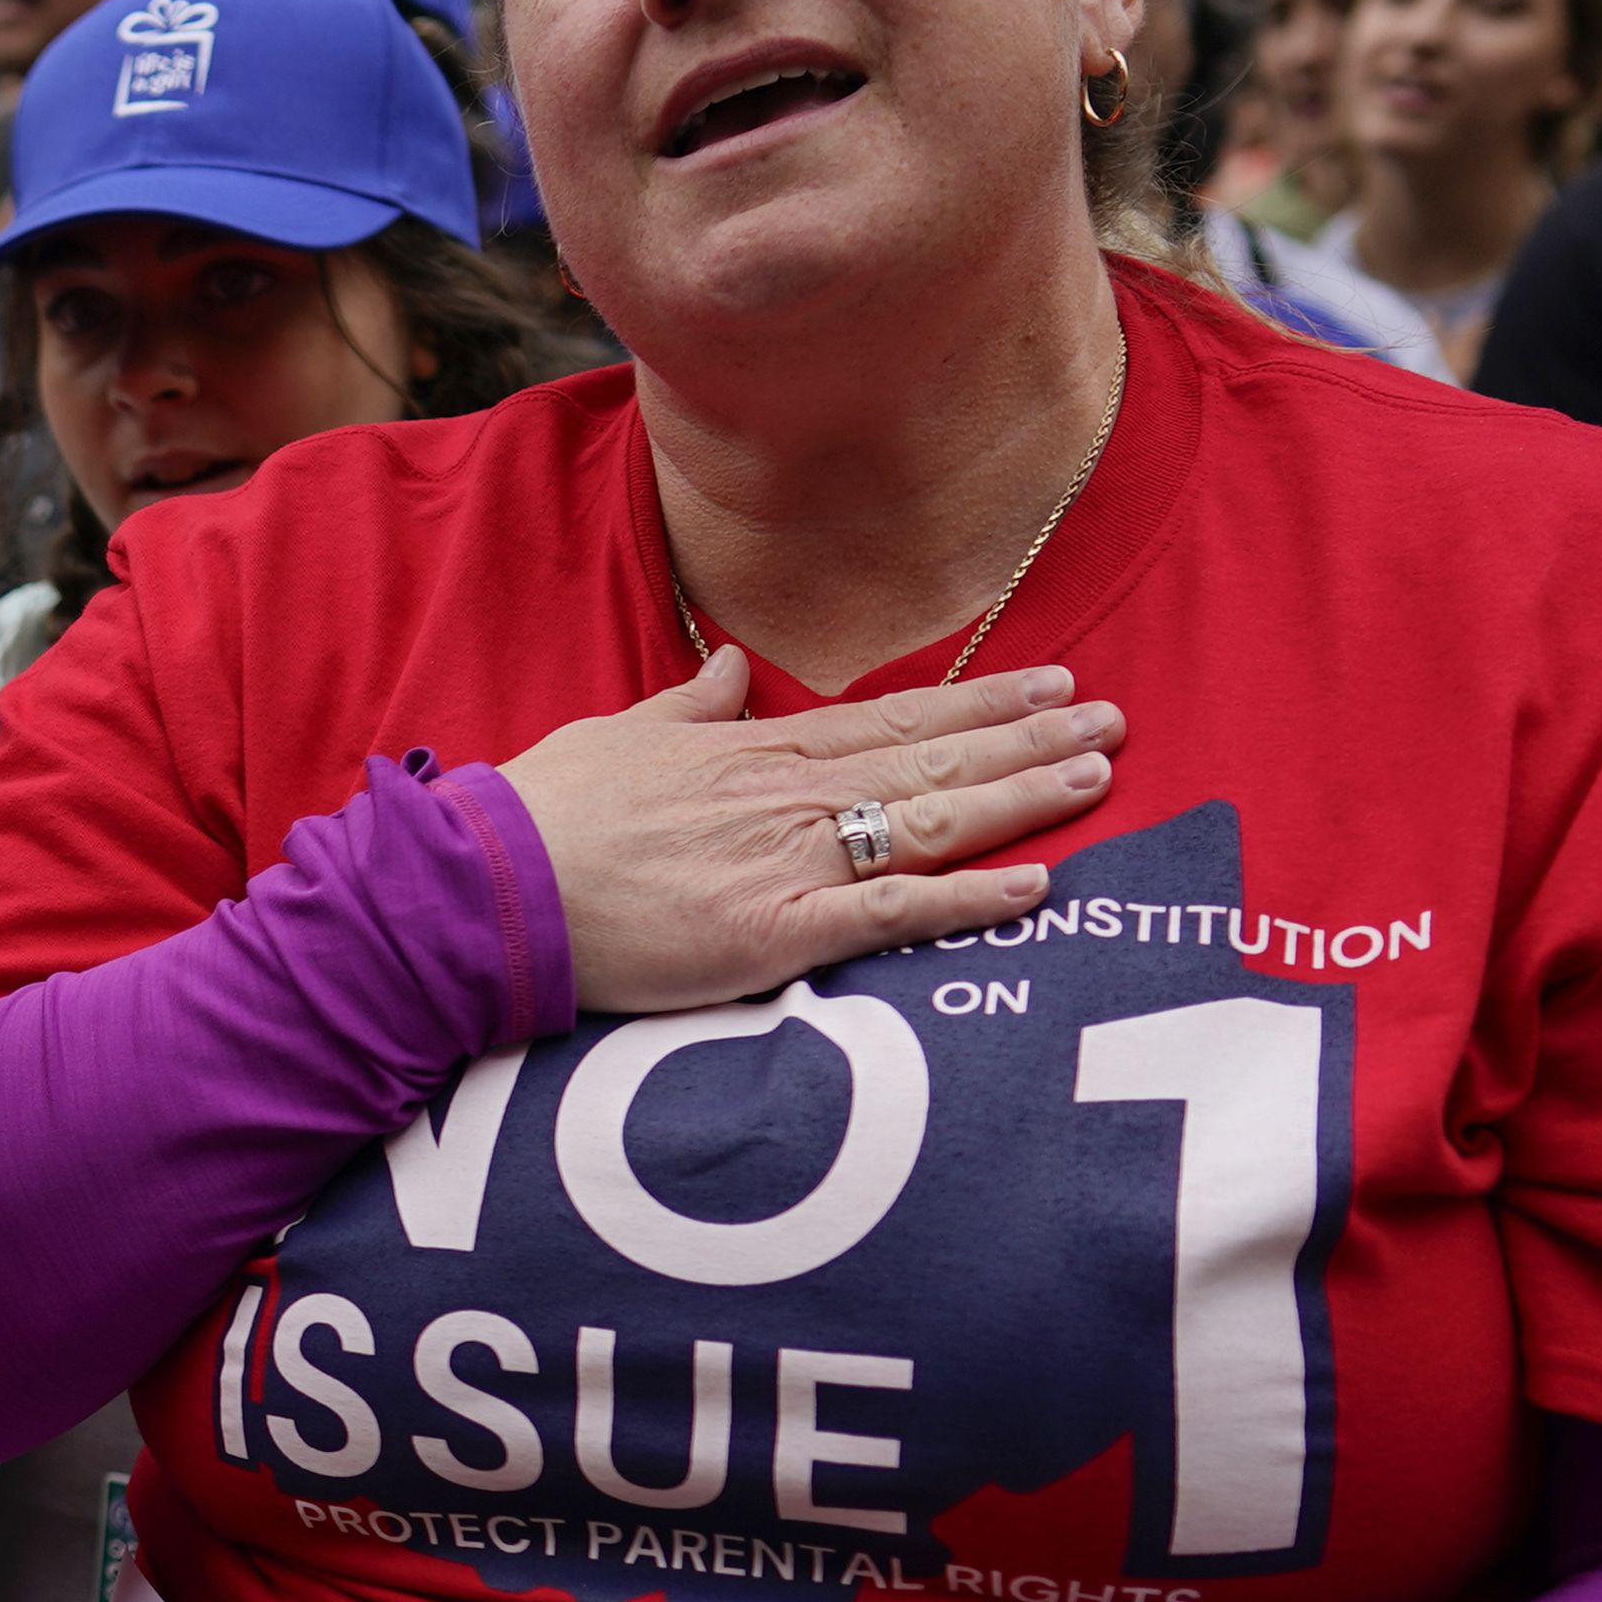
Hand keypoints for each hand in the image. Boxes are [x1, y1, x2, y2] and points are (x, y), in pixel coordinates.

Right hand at [503, 649, 1126, 1013]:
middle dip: (1030, 738)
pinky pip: (893, 910)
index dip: (978, 703)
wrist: (488, 886)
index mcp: (754, 749)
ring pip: (933, 820)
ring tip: (1098, 773)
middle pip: (934, 760)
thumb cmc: (541, 817)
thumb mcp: (617, 736)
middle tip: (1113, 718)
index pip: (893, 717)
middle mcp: (788, 795)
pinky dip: (970, 896)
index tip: (1048, 684)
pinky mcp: (776, 933)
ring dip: (1023, 796)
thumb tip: (726, 669)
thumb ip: (686, 705)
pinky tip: (1037, 883)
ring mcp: (788, 861)